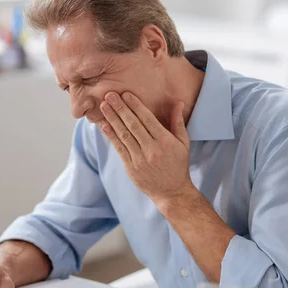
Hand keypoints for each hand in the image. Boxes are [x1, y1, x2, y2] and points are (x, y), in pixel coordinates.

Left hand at [99, 91, 195, 206]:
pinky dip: (111, 137)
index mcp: (165, 142)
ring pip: (124, 136)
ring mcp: (140, 159)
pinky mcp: (131, 168)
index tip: (126, 94)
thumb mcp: (183, 143)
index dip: (136, 106)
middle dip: (120, 109)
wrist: (172, 192)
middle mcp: (152, 150)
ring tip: (103, 106)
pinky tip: (104, 126)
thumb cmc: (178, 165)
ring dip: (112, 119)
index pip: (148, 120)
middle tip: (109, 95)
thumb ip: (177, 122)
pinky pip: (119, 149)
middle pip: (133, 125)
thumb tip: (178, 102)